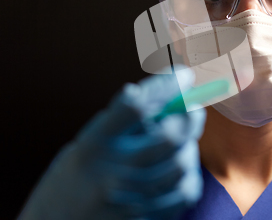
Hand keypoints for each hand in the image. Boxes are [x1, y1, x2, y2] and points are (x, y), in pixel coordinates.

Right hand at [18, 69, 205, 219]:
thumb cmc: (73, 179)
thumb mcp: (86, 143)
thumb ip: (123, 122)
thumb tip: (169, 94)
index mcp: (93, 145)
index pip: (137, 106)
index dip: (166, 86)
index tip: (183, 76)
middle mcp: (111, 172)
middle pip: (171, 136)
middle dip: (190, 116)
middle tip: (193, 109)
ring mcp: (129, 201)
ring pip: (183, 164)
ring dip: (189, 147)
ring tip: (181, 143)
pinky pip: (184, 193)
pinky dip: (188, 176)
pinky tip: (177, 171)